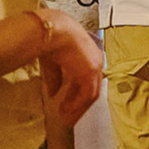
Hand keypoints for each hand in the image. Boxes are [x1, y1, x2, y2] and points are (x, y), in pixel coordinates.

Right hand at [36, 10, 103, 125]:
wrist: (55, 30)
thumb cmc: (52, 40)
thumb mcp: (54, 63)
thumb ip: (56, 79)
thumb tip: (52, 93)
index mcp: (90, 55)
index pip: (88, 79)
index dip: (78, 93)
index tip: (69, 103)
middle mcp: (97, 61)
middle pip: (92, 88)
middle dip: (80, 103)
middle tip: (69, 115)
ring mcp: (96, 66)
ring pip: (91, 93)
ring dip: (79, 107)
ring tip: (67, 117)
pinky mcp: (92, 72)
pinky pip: (88, 94)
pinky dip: (78, 105)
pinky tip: (67, 111)